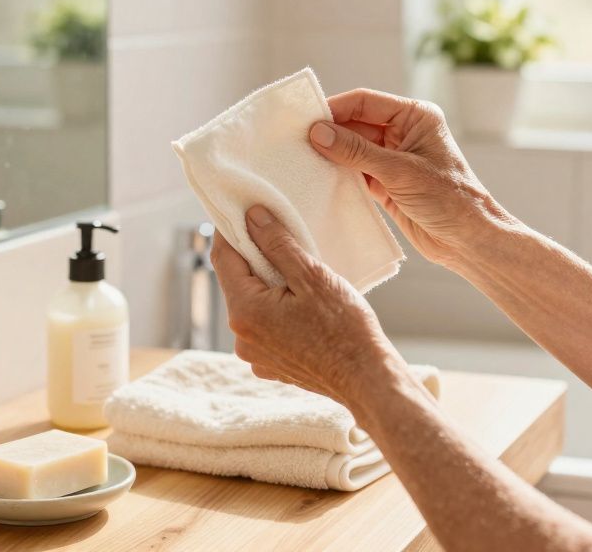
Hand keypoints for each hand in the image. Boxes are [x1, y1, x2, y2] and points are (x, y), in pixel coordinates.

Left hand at [211, 204, 402, 406]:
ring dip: (269, 286)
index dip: (232, 232)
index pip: (224, 259)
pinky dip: (278, 312)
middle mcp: (241, 337)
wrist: (367, 379)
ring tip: (300, 277)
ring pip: (254, 305)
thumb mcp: (312, 275)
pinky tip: (304, 308)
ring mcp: (255, 355)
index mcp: (245, 312)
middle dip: (256, 259)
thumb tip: (251, 217)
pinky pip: (266, 328)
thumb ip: (276, 244)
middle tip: (281, 238)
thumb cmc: (344, 328)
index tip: (243, 211)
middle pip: (238, 283)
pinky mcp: (271, 365)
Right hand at [309, 89, 511, 266]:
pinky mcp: (386, 184)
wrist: (468, 241)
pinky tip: (317, 178)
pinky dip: (338, 175)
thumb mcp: (399, 171)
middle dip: (329, 133)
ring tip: (300, 159)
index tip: (305, 120)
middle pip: (355, 125)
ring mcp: (393, 159)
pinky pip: (355, 172)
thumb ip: (356, 151)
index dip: (335, 109)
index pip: (366, 103)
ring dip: (331, 155)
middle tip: (295, 142)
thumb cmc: (448, 199)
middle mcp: (403, 133)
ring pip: (352, 149)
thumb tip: (318, 133)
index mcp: (415, 117)